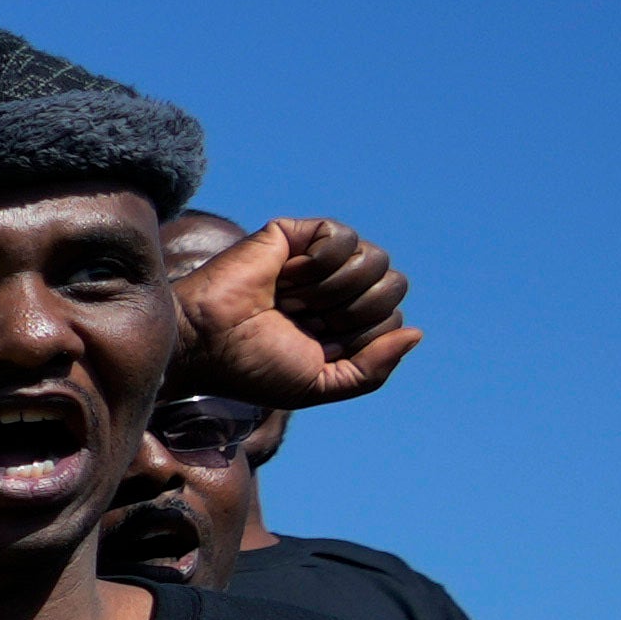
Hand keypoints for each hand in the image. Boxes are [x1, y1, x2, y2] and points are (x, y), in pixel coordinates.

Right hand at [179, 211, 422, 412]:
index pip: (392, 320)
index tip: (313, 344)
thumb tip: (417, 332)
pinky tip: (288, 274)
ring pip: (375, 260)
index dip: (358, 337)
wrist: (203, 342)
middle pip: (393, 287)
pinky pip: (344, 237)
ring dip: (333, 288)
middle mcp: (338, 289)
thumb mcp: (317, 385)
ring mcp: (321, 260)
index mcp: (345, 324)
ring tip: (292, 298)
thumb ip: (371, 371)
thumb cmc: (250, 368)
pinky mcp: (299, 234)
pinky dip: (321, 262)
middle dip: (352, 312)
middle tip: (305, 320)